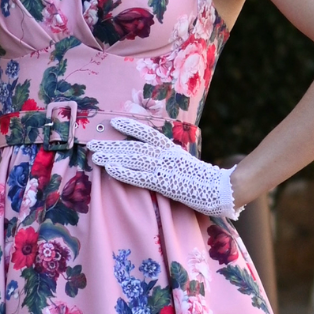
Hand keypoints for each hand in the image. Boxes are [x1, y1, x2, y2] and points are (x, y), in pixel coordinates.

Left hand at [86, 117, 243, 219]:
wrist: (221, 190)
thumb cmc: (207, 183)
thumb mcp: (187, 167)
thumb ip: (172, 163)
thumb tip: (160, 164)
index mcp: (172, 150)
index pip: (148, 134)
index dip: (130, 127)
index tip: (114, 123)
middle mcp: (165, 155)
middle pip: (133, 146)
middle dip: (111, 145)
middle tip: (92, 144)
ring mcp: (163, 168)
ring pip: (132, 158)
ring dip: (112, 156)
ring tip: (94, 155)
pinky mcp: (162, 182)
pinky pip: (138, 176)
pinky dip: (123, 171)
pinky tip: (109, 168)